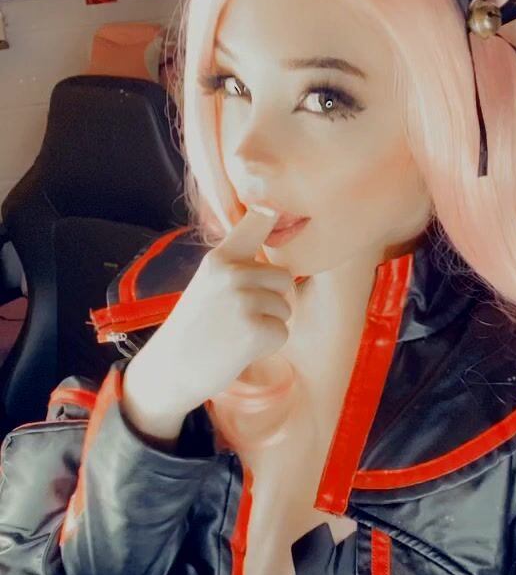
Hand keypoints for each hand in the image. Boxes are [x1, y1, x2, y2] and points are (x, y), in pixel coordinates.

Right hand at [122, 207, 294, 439]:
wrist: (171, 369)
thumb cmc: (194, 328)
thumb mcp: (208, 284)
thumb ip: (236, 267)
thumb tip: (274, 245)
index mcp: (220, 258)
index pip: (255, 222)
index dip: (271, 213)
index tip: (275, 205)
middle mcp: (233, 273)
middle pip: (284, 278)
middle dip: (273, 300)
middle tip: (243, 317)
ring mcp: (244, 301)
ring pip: (285, 307)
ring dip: (270, 324)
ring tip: (237, 333)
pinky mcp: (255, 329)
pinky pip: (282, 332)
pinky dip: (268, 345)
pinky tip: (241, 349)